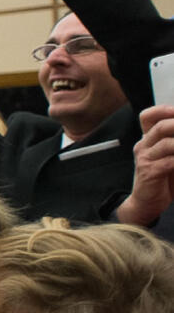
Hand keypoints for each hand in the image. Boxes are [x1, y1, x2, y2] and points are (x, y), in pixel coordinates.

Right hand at [117, 105, 173, 227]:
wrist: (146, 203)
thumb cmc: (161, 179)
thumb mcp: (168, 156)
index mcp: (147, 140)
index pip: (148, 116)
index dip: (164, 110)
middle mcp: (143, 146)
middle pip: (160, 126)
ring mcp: (145, 159)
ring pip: (167, 143)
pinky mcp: (149, 172)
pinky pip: (170, 162)